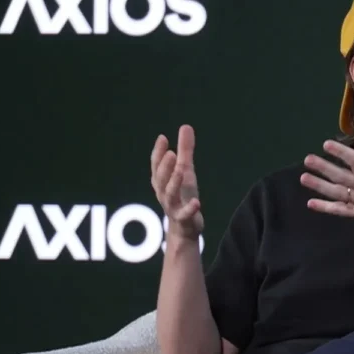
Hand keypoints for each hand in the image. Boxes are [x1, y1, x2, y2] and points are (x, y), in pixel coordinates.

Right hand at [150, 124, 203, 239]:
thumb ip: (185, 150)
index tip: (162, 138)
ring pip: (169, 195)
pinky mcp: (183, 219)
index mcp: (162, 181)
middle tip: (171, 153)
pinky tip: (196, 202)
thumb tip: (185, 126)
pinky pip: (184, 214)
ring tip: (181, 171)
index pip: (156, 165)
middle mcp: (163, 193)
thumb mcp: (186, 171)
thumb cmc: (183, 196)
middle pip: (160, 179)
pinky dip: (189, 209)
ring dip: (174, 183)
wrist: (184, 227)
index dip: (158, 153)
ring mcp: (172, 207)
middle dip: (164, 166)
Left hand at [300, 115, 353, 235]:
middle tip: (307, 159)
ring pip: (338, 193)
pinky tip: (310, 202)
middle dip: (324, 168)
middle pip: (343, 177)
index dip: (342, 152)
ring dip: (319, 186)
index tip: (326, 144)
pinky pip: (341, 210)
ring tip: (303, 177)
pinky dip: (326, 208)